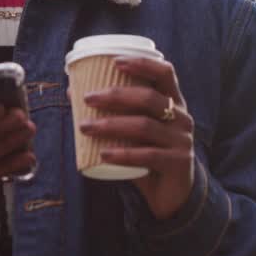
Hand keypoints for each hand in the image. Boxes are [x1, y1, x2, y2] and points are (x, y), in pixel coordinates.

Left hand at [78, 58, 195, 219]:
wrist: (172, 194)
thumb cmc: (148, 155)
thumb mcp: (133, 131)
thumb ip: (113, 113)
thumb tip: (73, 92)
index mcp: (174, 102)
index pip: (165, 73)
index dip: (142, 64)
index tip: (115, 62)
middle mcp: (182, 117)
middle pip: (149, 98)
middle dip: (116, 95)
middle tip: (87, 98)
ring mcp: (182, 140)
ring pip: (144, 126)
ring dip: (111, 125)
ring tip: (85, 127)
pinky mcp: (179, 162)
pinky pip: (148, 156)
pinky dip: (123, 154)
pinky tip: (103, 154)